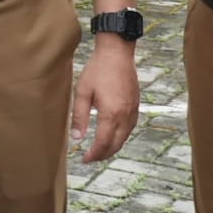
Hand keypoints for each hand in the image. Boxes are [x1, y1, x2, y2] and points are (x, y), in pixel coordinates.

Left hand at [70, 39, 139, 162]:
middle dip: (103, 155)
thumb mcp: (82, 92)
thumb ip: (79, 116)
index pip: (103, 143)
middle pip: (116, 144)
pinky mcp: (136, 106)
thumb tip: (76, 138)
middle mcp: (125, 116)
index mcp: (111, 113)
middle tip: (90, 158)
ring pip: (124, 138)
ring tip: (99, 150)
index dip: (93, 155)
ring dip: (113, 147)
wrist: (117, 53)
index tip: (84, 159)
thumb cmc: (98, 70)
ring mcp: (133, 111)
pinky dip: (121, 137)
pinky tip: (112, 136)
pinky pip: (129, 129)